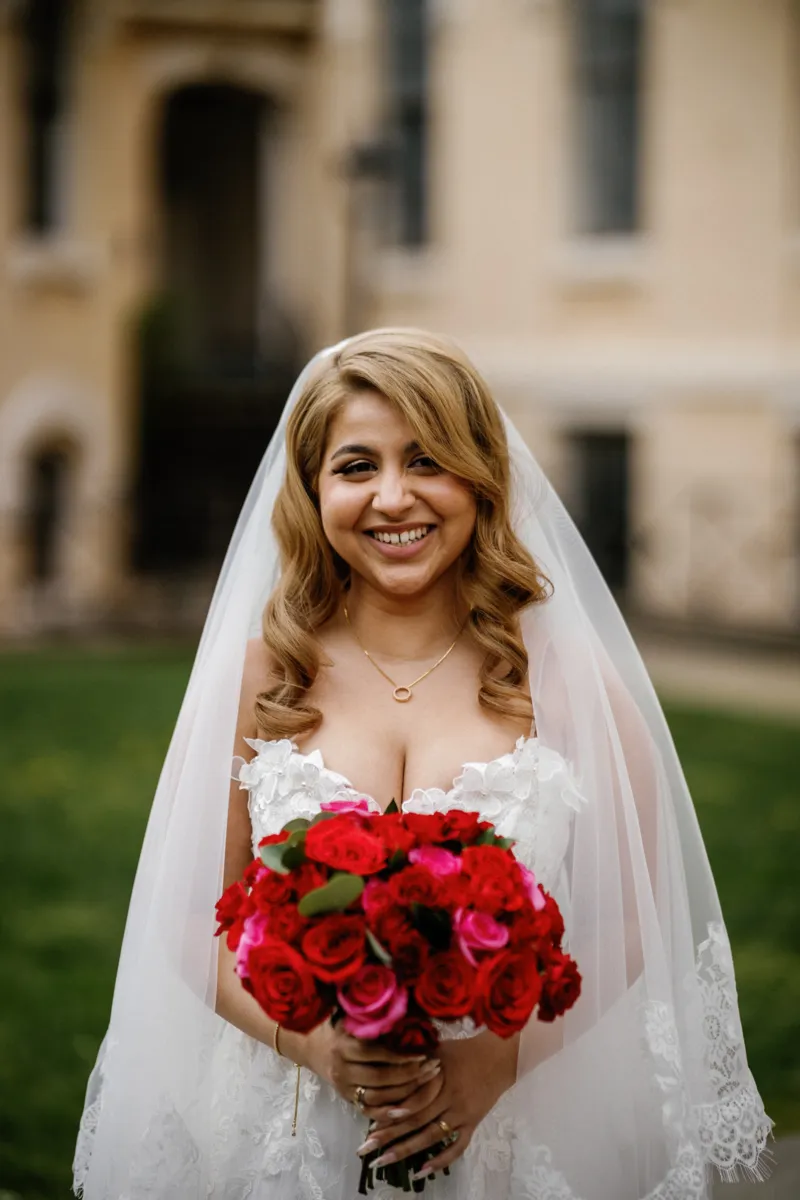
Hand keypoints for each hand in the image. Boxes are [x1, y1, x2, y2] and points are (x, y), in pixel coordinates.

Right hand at [286, 1020, 441, 1111]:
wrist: (315, 1048)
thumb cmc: (341, 1029)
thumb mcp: (353, 1019)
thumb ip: (373, 1020)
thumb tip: (406, 1012)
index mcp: (344, 1046)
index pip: (376, 1054)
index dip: (400, 1055)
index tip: (424, 1053)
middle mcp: (342, 1069)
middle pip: (380, 1078)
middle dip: (410, 1075)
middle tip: (433, 1068)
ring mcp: (344, 1088)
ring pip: (378, 1096)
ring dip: (406, 1093)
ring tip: (429, 1083)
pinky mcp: (348, 1100)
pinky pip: (370, 1111)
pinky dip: (390, 1113)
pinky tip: (410, 1109)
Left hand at [358, 1031, 517, 1178]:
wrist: (497, 1057)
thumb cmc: (463, 1050)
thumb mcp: (436, 1046)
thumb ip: (413, 1054)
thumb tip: (384, 1057)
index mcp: (437, 1077)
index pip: (409, 1098)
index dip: (389, 1111)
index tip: (368, 1122)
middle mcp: (448, 1098)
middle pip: (415, 1120)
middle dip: (389, 1135)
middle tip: (366, 1148)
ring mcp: (460, 1114)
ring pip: (431, 1136)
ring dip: (406, 1150)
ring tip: (383, 1161)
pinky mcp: (472, 1124)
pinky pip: (457, 1147)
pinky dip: (440, 1161)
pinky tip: (421, 1172)